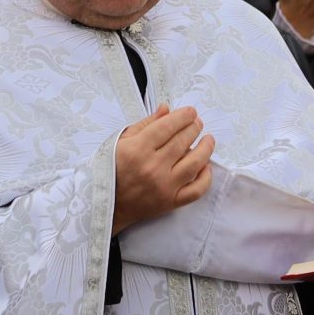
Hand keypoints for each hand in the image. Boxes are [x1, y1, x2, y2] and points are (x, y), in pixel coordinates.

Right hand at [112, 105, 211, 233]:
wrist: (105, 204)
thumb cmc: (110, 171)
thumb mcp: (120, 142)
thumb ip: (144, 125)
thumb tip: (166, 110)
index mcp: (137, 150)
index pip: (167, 127)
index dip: (183, 116)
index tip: (191, 112)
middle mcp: (152, 167)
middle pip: (182, 142)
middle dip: (194, 128)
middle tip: (197, 122)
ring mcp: (163, 186)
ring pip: (194, 164)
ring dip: (205, 149)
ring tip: (208, 139)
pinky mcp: (170, 202)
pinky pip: (196, 190)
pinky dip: (205, 178)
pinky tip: (206, 166)